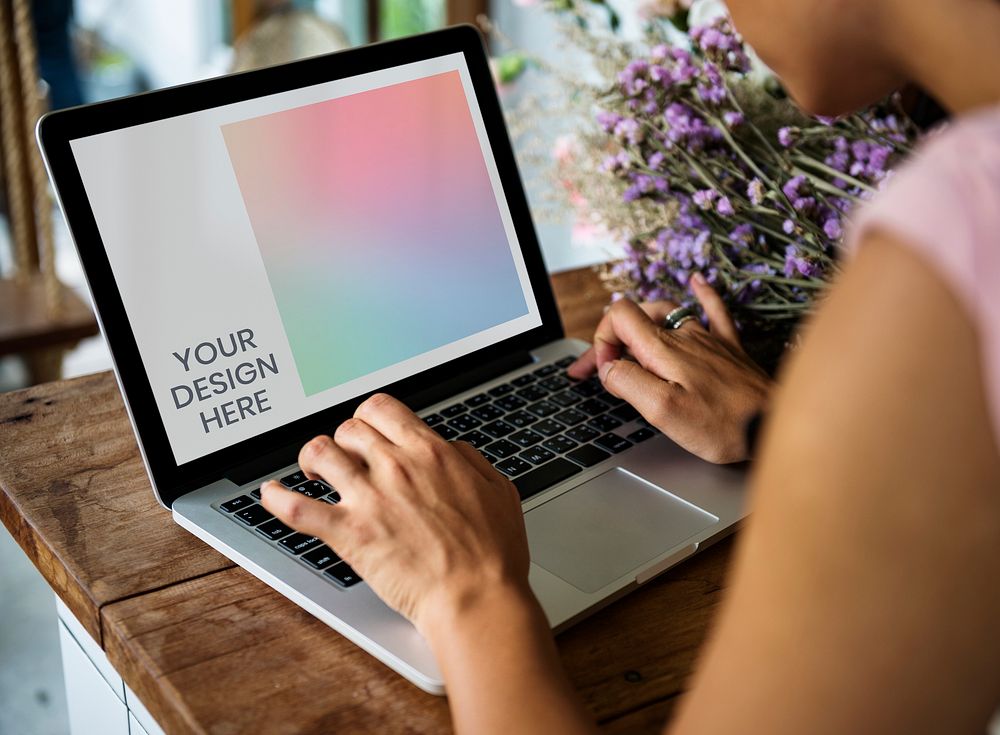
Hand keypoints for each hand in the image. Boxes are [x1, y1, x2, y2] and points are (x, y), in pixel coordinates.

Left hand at [259, 393, 531, 634]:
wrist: (476, 597)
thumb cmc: (491, 553)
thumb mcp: (498, 490)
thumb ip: (470, 461)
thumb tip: (451, 448)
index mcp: (430, 453)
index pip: (382, 409)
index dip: (368, 417)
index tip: (367, 432)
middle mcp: (396, 467)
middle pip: (349, 427)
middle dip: (344, 439)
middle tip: (344, 458)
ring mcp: (369, 498)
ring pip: (320, 452)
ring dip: (312, 458)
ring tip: (313, 471)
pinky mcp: (349, 534)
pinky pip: (297, 508)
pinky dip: (276, 498)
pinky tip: (270, 493)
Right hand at [568, 273, 771, 462]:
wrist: (772, 426)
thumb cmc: (720, 425)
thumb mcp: (661, 410)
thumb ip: (627, 382)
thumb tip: (609, 367)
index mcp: (663, 348)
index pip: (618, 316)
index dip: (602, 340)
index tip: (607, 371)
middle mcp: (684, 335)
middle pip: (637, 317)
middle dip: (613, 338)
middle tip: (603, 370)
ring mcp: (708, 339)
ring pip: (668, 313)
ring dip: (641, 321)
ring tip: (627, 341)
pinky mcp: (729, 348)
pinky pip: (715, 310)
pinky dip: (702, 293)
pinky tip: (697, 281)